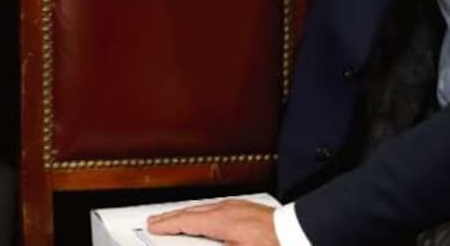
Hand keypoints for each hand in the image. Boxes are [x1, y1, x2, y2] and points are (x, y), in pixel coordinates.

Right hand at [148, 200, 279, 245]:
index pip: (186, 221)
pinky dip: (202, 213)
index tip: (154, 227)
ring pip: (203, 208)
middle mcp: (226, 209)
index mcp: (221, 220)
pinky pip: (215, 208)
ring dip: (186, 214)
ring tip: (175, 221)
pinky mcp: (245, 208)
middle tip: (156, 222)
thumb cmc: (273, 244)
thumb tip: (198, 241)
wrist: (296, 232)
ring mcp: (236, 206)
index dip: (168, 225)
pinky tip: (204, 220)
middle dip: (172, 217)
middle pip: (192, 212)